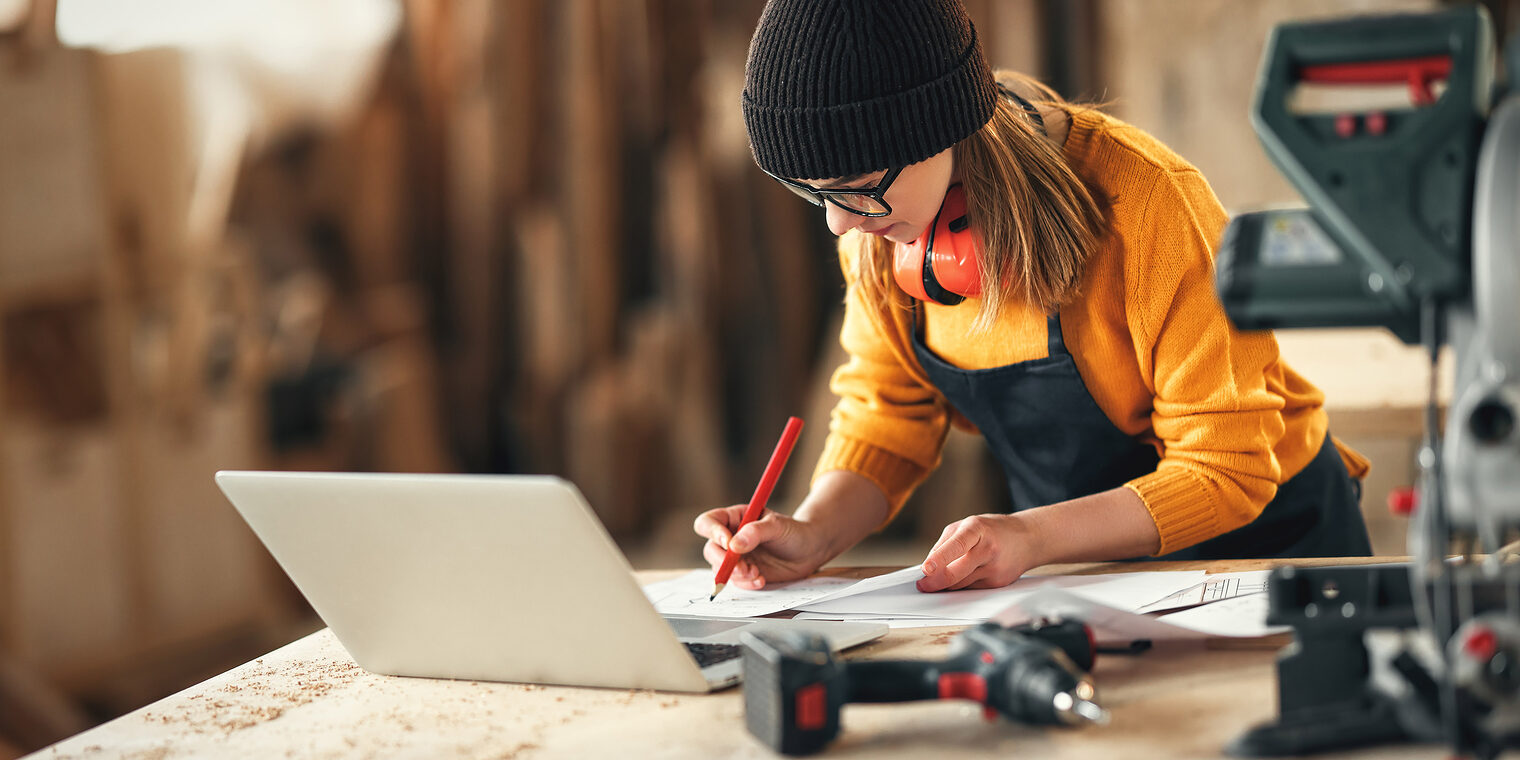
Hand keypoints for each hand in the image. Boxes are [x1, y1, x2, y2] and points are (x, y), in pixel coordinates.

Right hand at [692, 505, 830, 589]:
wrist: (809, 551)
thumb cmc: (794, 532)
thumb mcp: (778, 526)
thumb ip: (756, 532)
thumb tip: (734, 544)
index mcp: (735, 518)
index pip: (709, 522)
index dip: (713, 532)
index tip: (728, 543)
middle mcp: (731, 537)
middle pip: (710, 549)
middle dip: (724, 561)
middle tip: (744, 567)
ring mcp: (736, 557)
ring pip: (720, 569)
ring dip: (736, 575)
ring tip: (757, 573)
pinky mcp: (744, 573)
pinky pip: (735, 582)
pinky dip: (746, 584)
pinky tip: (761, 579)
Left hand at [916, 513, 1041, 591]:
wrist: (1028, 539)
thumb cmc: (992, 530)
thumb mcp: (966, 525)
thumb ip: (945, 543)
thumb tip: (928, 566)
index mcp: (977, 529)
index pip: (957, 546)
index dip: (940, 559)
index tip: (926, 569)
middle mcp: (987, 549)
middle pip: (956, 572)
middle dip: (935, 582)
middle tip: (923, 585)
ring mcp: (995, 568)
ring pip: (961, 584)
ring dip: (946, 585)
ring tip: (938, 580)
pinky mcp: (998, 583)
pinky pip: (971, 589)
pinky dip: (961, 585)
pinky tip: (962, 577)